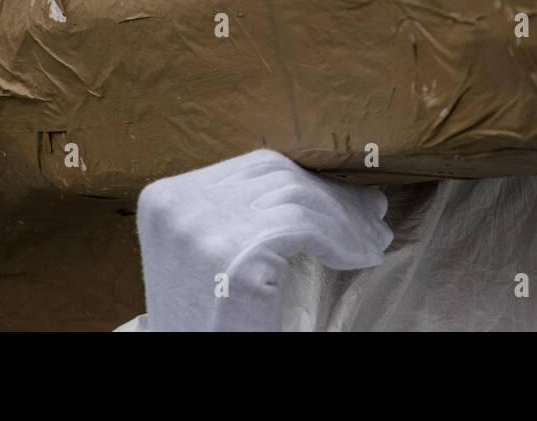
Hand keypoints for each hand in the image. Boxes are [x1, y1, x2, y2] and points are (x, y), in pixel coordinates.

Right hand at [136, 149, 391, 330]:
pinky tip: (358, 256)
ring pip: (297, 199)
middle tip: (372, 215)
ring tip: (373, 239)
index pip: (255, 168)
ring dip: (346, 220)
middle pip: (276, 178)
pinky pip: (306, 228)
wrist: (196, 367)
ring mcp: (203, 228)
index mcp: (163, 198)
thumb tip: (318, 180)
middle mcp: (177, 204)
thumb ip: (243, 210)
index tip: (349, 197)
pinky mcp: (235, 256)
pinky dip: (342, 239)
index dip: (309, 180)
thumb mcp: (212, 250)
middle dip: (332, 196)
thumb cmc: (211, 320)